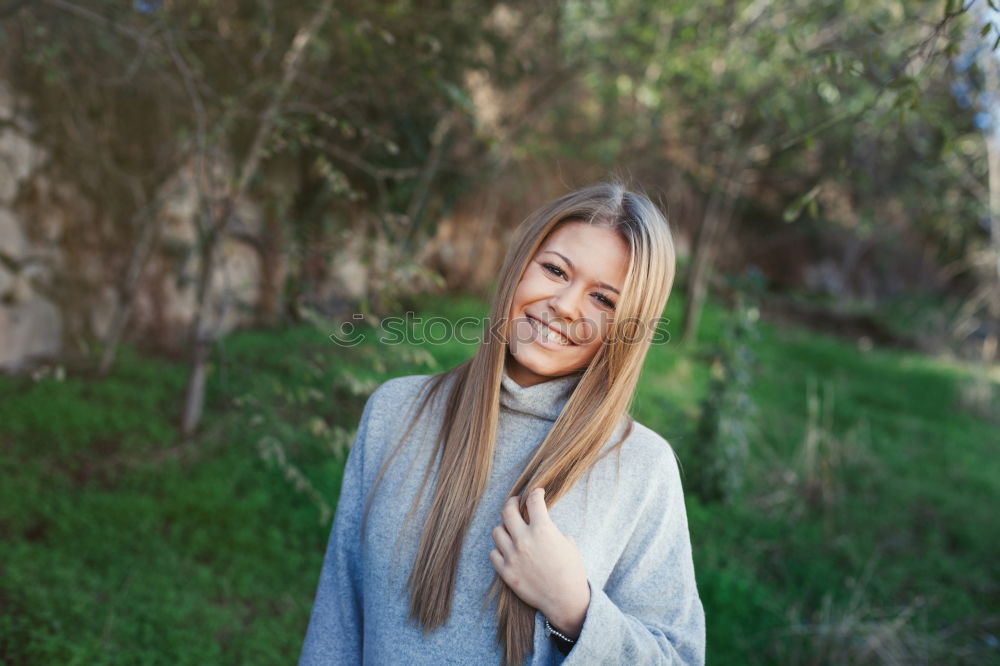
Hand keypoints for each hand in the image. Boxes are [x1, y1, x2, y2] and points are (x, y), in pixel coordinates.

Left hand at [489, 488, 590, 637]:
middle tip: (516, 502)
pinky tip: (507, 550)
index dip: (535, 493)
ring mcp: (512, 556)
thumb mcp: (568, 544)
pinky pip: (493, 553)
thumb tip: (544, 527)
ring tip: (511, 530)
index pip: (533, 501)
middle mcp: (524, 540)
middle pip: (508, 511)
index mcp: (542, 529)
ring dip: (504, 528)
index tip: (536, 492)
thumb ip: (553, 531)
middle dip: (512, 502)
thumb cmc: (572, 572)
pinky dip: (499, 550)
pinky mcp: (506, 572)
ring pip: (497, 531)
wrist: (565, 600)